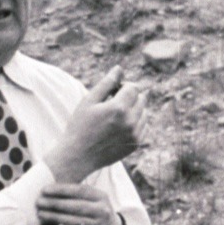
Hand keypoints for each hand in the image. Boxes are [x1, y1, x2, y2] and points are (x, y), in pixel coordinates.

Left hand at [38, 185, 120, 224]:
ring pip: (73, 222)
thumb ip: (76, 194)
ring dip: (54, 218)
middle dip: (55, 204)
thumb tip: (48, 190)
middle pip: (76, 206)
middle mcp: (102, 211)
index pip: (80, 191)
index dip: (61, 190)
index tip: (44, 190)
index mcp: (101, 196)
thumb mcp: (93, 199)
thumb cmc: (95, 211)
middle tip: (39, 202)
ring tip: (40, 214)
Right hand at [44, 67, 146, 181]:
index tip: (112, 91)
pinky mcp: (136, 144)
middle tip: (112, 102)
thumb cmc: (80, 126)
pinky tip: (120, 126)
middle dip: (130, 96)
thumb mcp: (89, 101)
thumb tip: (119, 68)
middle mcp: (130, 121)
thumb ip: (106, 83)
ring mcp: (135, 134)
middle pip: (141, 98)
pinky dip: (136, 122)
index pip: (134, 87)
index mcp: (118, 108)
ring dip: (134, 108)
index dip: (123, 86)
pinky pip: (144, 126)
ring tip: (115, 115)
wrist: (78, 156)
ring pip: (144, 112)